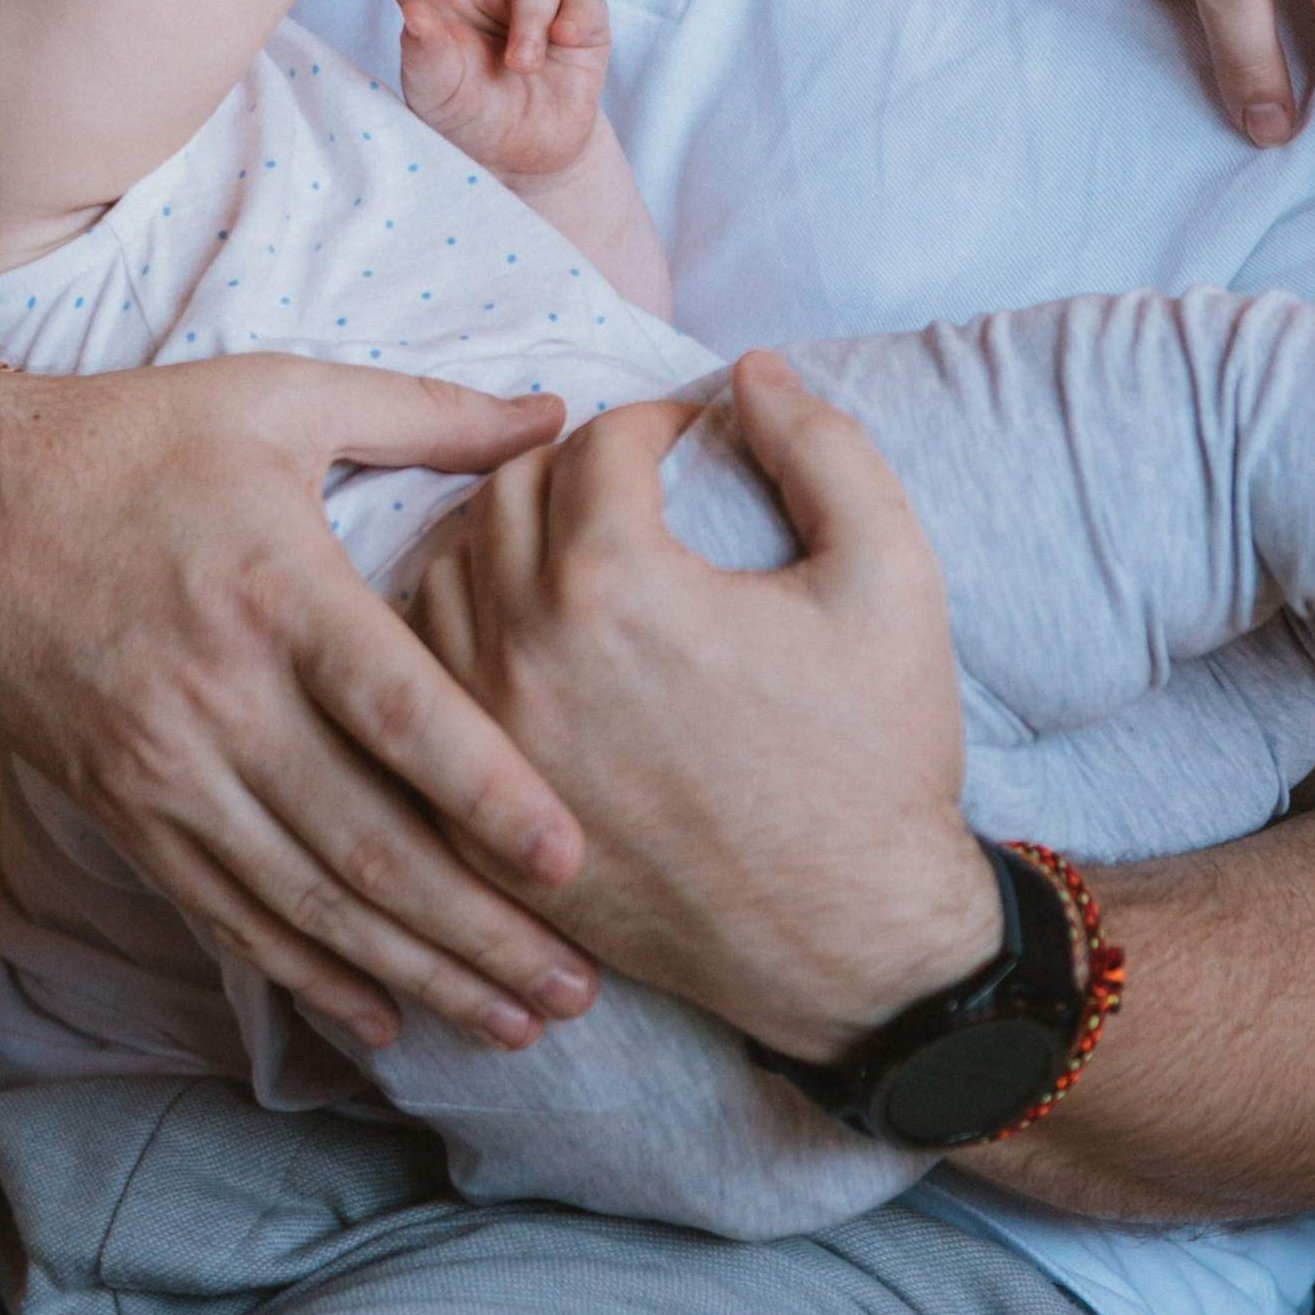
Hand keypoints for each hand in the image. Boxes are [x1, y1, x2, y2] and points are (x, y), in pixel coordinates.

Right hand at [0, 353, 602, 1053]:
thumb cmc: (133, 441)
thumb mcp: (277, 395)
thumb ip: (426, 412)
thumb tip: (556, 412)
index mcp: (276, 590)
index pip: (396, 713)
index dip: (486, 792)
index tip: (570, 860)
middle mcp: (221, 697)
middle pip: (366, 842)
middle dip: (480, 928)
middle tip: (578, 988)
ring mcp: (167, 769)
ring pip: (307, 903)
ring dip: (416, 975)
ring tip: (515, 1027)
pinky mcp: (128, 814)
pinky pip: (229, 918)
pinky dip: (309, 980)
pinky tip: (384, 1022)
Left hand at [355, 0, 611, 185]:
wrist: (524, 157)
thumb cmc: (465, 114)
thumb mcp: (434, 96)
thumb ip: (425, 58)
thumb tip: (416, 16)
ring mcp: (533, 0)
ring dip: (530, 16)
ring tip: (521, 65)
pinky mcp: (578, 20)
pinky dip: (574, 15)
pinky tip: (564, 40)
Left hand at [411, 353, 998, 1059]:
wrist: (853, 944)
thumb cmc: (876, 758)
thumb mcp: (891, 574)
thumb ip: (824, 446)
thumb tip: (753, 371)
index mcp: (615, 586)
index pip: (592, 445)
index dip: (652, 422)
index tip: (690, 436)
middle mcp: (522, 657)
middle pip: (502, 497)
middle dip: (568, 466)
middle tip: (627, 482)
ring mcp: (485, 748)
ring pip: (442, 582)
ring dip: (500, 542)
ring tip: (570, 548)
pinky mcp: (470, 824)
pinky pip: (422, 694)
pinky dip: (459, 643)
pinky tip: (521, 639)